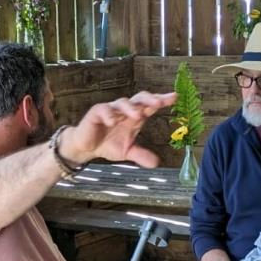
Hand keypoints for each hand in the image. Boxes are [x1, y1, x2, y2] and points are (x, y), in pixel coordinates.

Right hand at [59, 91, 176, 167]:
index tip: (174, 97)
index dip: (161, 100)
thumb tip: (156, 163)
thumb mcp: (127, 152)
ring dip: (131, 107)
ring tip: (138, 115)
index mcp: (134, 117)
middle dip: (149, 98)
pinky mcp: (96, 112)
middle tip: (159, 102)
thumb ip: (141, 155)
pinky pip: (103, 109)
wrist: (86, 148)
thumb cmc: (108, 144)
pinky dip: (109, 114)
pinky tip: (112, 121)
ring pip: (123, 103)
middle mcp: (124, 110)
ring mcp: (111, 109)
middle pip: (139, 98)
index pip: (150, 105)